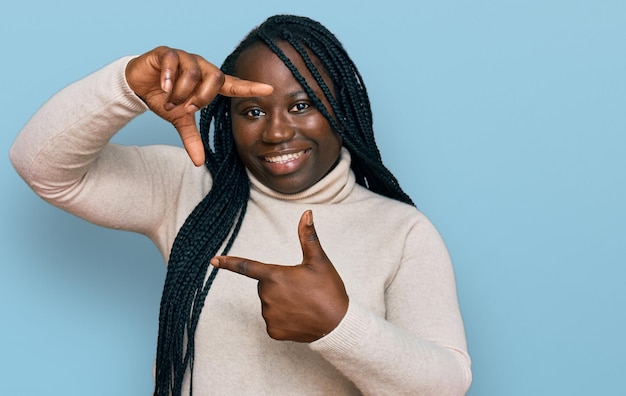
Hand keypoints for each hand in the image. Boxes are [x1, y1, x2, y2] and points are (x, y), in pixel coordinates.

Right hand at [125, 46, 272, 165]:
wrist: (137, 86)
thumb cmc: (164, 99)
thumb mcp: (179, 120)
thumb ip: (192, 138)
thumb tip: (199, 163)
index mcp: (208, 82)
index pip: (233, 85)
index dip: (250, 88)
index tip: (270, 89)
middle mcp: (201, 67)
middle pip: (215, 78)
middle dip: (201, 97)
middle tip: (187, 108)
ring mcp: (184, 57)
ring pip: (193, 72)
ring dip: (181, 92)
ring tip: (170, 100)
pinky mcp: (166, 53)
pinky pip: (173, 61)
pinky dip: (168, 77)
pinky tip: (163, 87)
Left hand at [211, 210, 348, 341]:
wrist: (338, 325)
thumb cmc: (329, 290)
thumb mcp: (319, 261)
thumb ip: (308, 237)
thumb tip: (307, 213)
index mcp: (275, 276)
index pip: (246, 267)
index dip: (228, 263)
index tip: (213, 261)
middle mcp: (267, 296)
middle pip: (266, 285)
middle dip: (279, 284)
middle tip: (302, 289)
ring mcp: (269, 315)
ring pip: (269, 303)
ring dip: (282, 302)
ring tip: (303, 304)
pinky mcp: (273, 331)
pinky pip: (273, 320)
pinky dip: (284, 318)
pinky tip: (300, 318)